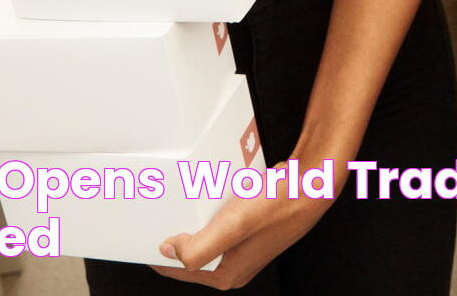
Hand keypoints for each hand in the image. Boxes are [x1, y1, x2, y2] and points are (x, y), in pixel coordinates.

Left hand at [152, 163, 330, 288]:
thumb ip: (198, 246)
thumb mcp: (234, 226)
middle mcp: (236, 265)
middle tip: (161, 217)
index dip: (159, 253)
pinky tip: (211, 195)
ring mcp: (246, 247)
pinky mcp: (254, 228)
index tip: (143, 235)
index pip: (180, 271)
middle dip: (176, 239)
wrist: (313, 183)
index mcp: (227, 274)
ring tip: (180, 205)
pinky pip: (222, 225)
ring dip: (193, 224)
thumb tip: (169, 251)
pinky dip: (211, 212)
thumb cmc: (279, 204)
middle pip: (193, 256)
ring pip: (207, 238)